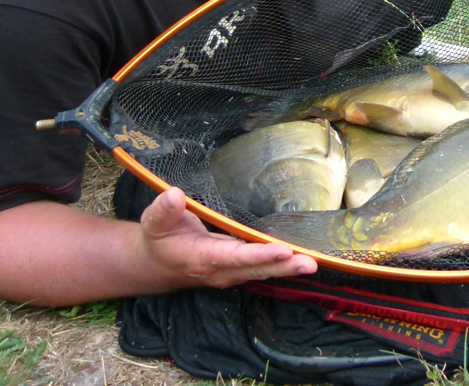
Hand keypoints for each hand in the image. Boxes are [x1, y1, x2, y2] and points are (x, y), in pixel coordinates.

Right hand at [137, 188, 316, 288]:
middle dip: (284, 266)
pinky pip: (264, 267)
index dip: (259, 254)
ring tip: (313, 263)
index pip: (235, 257)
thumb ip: (163, 210)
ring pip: (264, 271)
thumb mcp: (154, 223)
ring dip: (289, 268)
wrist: (158, 264)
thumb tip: (174, 195)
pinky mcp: (240, 268)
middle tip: (311, 262)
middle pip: (257, 268)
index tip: (282, 250)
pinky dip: (284, 264)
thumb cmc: (160, 239)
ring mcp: (232, 272)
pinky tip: (304, 259)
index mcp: (203, 258)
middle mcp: (222, 270)